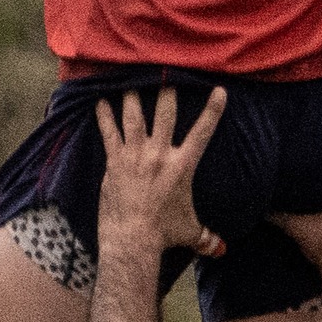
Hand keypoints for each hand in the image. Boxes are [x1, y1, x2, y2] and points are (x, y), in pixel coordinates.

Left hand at [94, 86, 227, 256]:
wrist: (133, 237)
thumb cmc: (164, 234)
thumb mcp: (190, 232)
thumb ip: (206, 236)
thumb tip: (220, 249)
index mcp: (182, 166)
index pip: (202, 132)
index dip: (212, 110)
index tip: (218, 90)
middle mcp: (159, 154)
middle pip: (165, 113)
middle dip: (166, 90)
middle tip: (165, 72)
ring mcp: (135, 154)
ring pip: (134, 115)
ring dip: (132, 96)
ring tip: (130, 79)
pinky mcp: (115, 160)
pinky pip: (108, 131)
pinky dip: (104, 115)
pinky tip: (100, 101)